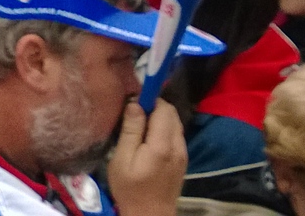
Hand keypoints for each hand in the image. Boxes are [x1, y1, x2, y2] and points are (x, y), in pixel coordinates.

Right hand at [107, 100, 186, 215]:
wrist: (151, 215)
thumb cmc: (131, 189)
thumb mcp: (122, 160)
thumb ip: (131, 131)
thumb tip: (135, 104)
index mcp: (162, 145)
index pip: (163, 109)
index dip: (150, 99)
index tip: (133, 100)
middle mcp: (177, 146)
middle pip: (171, 113)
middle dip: (154, 107)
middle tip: (133, 114)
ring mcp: (183, 153)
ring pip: (175, 123)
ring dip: (159, 118)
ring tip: (139, 126)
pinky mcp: (182, 159)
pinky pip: (175, 134)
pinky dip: (163, 129)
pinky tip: (149, 139)